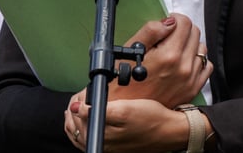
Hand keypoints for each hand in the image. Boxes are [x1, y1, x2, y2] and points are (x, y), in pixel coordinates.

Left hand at [64, 96, 192, 151]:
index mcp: (101, 137)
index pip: (74, 121)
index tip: (79, 95)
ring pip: (81, 136)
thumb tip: (76, 108)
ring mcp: (108, 148)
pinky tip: (92, 118)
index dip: (74, 105)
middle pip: (75, 130)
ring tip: (81, 108)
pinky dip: (87, 129)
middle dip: (72, 113)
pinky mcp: (114, 147)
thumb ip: (98, 110)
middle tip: (78, 98)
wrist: (169, 131)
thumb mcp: (124, 109)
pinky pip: (92, 139)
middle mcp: (102, 146)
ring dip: (77, 121)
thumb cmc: (151, 119)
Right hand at [106, 14, 211, 106]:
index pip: (185, 23)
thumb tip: (169, 21)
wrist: (125, 111)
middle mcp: (183, 67)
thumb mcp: (131, 50)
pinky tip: (182, 62)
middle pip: (195, 33)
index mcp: (169, 56)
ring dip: (189, 44)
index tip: (165, 25)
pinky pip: (206, 66)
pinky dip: (196, 61)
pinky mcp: (192, 90)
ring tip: (172, 50)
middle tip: (166, 37)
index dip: (174, 19)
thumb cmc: (123, 81)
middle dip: (181, 30)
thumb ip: (151, 31)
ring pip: (201, 48)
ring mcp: (190, 80)